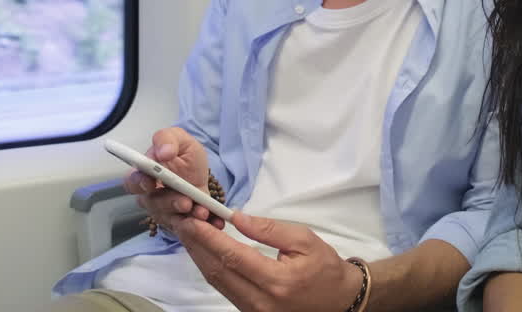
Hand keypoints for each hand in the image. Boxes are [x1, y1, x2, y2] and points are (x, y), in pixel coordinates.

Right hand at [123, 127, 223, 229]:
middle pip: (153, 204)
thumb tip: (163, 151)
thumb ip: (168, 139)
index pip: (132, 182)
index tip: (151, 184)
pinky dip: (199, 226)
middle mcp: (150, 195)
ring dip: (186, 216)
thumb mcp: (180, 140)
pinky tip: (211, 222)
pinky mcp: (179, 223)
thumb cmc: (185, 157)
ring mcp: (164, 211)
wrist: (201, 176)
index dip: (139, 184)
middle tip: (186, 202)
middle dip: (170, 203)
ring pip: (169, 218)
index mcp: (145, 174)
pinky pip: (185, 229)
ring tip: (201, 211)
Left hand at [176, 212, 364, 311]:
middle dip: (197, 245)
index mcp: (276, 281)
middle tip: (183, 222)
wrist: (338, 301)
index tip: (193, 219)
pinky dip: (212, 268)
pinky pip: (224, 289)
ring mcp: (254, 311)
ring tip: (190, 234)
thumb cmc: (324, 268)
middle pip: (218, 271)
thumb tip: (237, 218)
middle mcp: (260, 301)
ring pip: (217, 282)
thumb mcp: (304, 240)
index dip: (209, 237)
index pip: (232, 256)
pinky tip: (205, 252)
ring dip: (200, 257)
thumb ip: (269, 229)